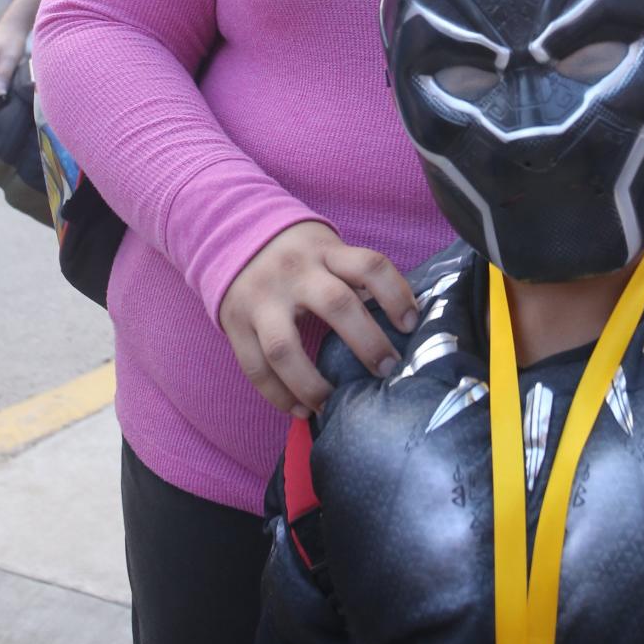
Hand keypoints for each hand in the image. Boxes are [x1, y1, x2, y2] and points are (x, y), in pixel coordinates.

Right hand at [218, 221, 417, 417]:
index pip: (369, 265)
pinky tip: (302, 410)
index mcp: (324, 251)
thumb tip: (402, 323)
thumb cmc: (296, 253)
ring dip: (311, 383)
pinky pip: (255, 367)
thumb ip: (354, 278)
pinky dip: (279, 395)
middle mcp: (293, 271)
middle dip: (367, 342)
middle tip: (387, 370)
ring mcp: (260, 299)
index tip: (412, 324)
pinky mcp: (235, 324)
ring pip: (283, 347)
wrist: (231, 233)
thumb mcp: (326, 250)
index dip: (396, 294)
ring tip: (333, 405)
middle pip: (336, 304)